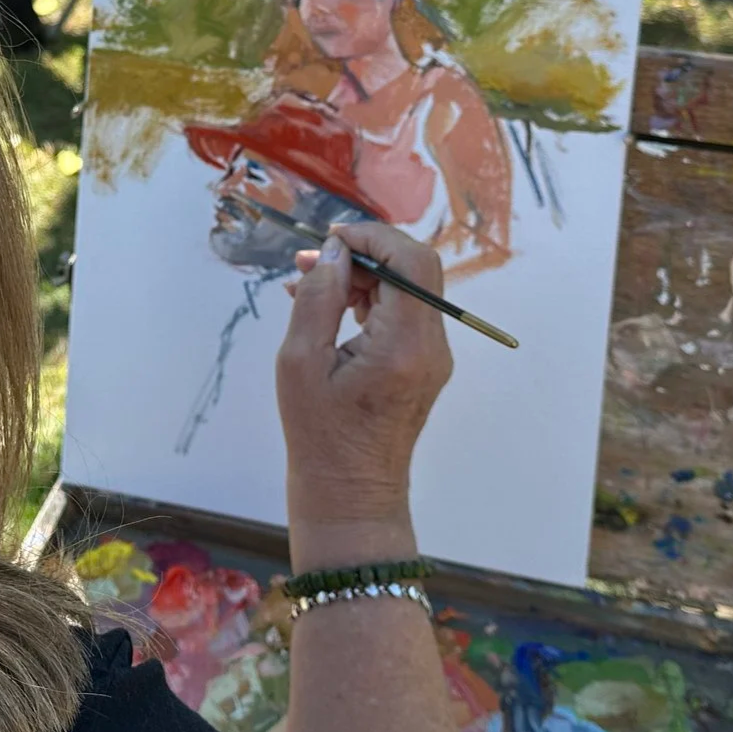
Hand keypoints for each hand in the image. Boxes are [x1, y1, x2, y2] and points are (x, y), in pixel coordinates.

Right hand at [277, 223, 451, 543]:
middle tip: (309, 263)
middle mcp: (430, 346)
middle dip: (363, 253)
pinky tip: (328, 308)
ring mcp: (432, 357)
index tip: (330, 239)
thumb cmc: (319, 435)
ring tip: (307, 284)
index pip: (411, 261)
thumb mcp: (300, 362)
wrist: (350, 495)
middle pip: (413, 270)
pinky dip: (369, 300)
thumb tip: (333, 252)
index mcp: (403, 345)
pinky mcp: (423, 365)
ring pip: (408, 289)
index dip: (372, 235)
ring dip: (362, 275)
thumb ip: (318, 298)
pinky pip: (402, 314)